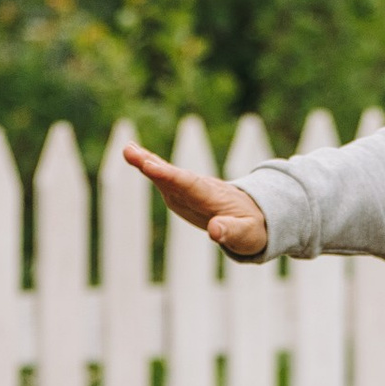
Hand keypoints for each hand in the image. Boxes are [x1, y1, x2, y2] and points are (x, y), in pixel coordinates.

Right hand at [123, 141, 269, 261]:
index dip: (170, 176)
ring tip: (127, 149)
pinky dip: (150, 167)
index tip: (151, 166)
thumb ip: (231, 232)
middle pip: (174, 176)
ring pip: (167, 175)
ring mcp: (190, 191)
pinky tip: (134, 155)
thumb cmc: (252, 228)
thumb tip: (214, 230)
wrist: (257, 216)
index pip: (190, 185)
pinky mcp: (183, 194)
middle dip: (153, 165)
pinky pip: (164, 179)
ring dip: (147, 162)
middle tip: (130, 151)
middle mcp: (199, 189)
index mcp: (213, 199)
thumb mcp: (247, 235)